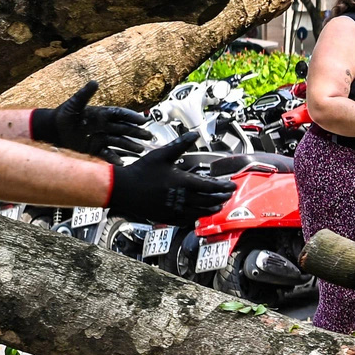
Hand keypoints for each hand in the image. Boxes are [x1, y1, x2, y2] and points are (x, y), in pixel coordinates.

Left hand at [33, 82, 152, 158]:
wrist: (53, 130)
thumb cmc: (63, 115)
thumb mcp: (74, 103)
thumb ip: (85, 94)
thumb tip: (94, 82)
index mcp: (102, 114)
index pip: (120, 114)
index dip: (132, 117)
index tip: (142, 119)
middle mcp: (104, 126)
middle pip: (124, 129)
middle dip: (137, 133)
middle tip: (148, 136)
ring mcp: (101, 138)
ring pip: (119, 142)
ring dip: (130, 146)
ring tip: (141, 150)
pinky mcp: (95, 149)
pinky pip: (108, 154)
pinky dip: (115, 158)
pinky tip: (122, 162)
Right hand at [107, 142, 235, 224]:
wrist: (123, 189)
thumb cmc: (141, 171)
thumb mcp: (162, 154)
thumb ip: (180, 144)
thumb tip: (194, 134)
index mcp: (182, 182)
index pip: (209, 187)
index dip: (223, 187)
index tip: (231, 185)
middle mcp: (181, 198)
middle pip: (208, 201)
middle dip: (220, 198)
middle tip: (228, 195)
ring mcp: (174, 210)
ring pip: (199, 213)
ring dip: (211, 209)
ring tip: (218, 206)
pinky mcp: (166, 217)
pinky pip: (186, 220)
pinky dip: (195, 218)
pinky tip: (198, 216)